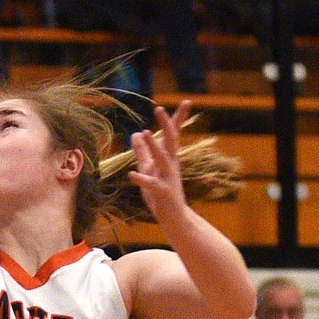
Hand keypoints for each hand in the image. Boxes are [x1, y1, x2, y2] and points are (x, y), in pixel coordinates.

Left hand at [128, 103, 191, 221]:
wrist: (174, 218)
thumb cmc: (161, 192)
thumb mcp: (149, 168)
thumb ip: (142, 152)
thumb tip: (135, 133)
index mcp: (169, 158)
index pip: (174, 135)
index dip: (178, 119)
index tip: (187, 101)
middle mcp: (171, 165)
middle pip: (171, 141)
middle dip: (166, 125)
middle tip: (159, 108)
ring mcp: (168, 178)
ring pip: (162, 159)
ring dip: (153, 146)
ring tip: (143, 133)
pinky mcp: (163, 193)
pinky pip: (152, 184)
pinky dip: (141, 179)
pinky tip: (131, 175)